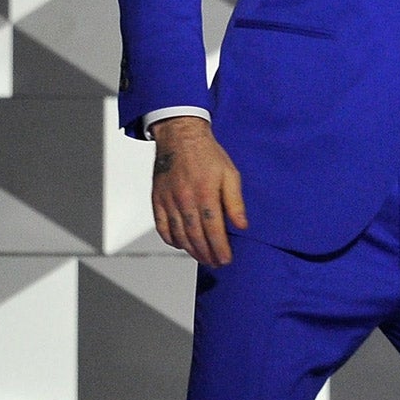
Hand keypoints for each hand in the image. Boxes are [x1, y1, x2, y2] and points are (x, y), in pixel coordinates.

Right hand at [151, 116, 247, 266]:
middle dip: (207, 254)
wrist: (180, 136)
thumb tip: (241, 225)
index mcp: (205, 193)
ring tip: (202, 257)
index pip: (213, 230)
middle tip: (215, 263)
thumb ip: (235, 201)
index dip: (220, 248)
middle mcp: (185, 199)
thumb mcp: (230, 173)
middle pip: (196, 236)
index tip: (226, 259)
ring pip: (179, 235)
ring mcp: (169, 200)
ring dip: (191, 250)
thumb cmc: (206, 153)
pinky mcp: (157, 198)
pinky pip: (162, 226)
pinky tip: (181, 244)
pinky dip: (171, 239)